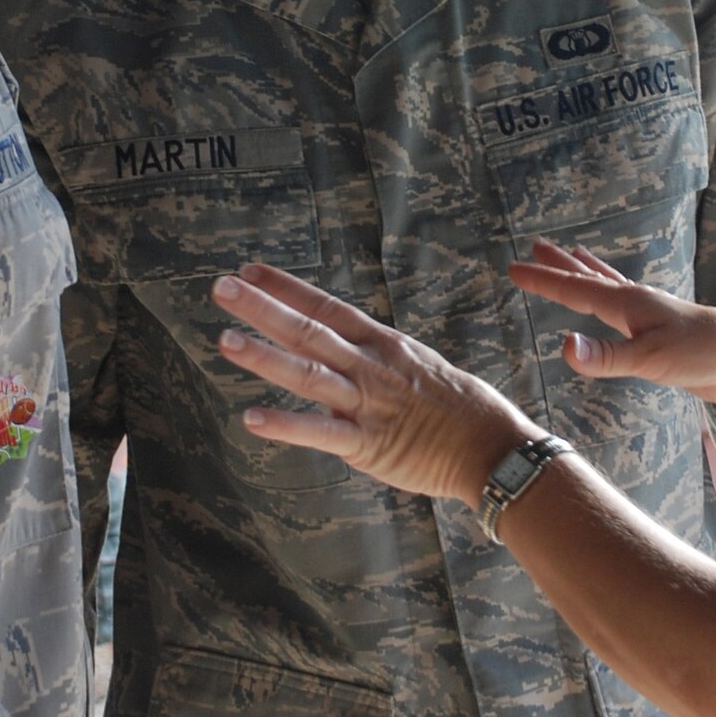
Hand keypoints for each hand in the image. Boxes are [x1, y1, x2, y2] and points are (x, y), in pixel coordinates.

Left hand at [212, 263, 538, 510]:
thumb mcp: (419, 366)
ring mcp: (367, 404)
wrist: (494, 446)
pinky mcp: (368, 445)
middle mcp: (371, 367)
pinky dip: (286, 425)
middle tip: (221, 287)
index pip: (327, 307)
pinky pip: (321, 433)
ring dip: (265, 356)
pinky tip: (251, 418)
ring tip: (226, 340)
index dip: (286, 288)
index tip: (250, 270)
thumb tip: (348, 358)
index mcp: (383, 344)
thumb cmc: (462, 408)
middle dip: (264, 307)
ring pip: (309, 374)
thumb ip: (378, 362)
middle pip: (309, 330)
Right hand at [506, 241, 715, 410]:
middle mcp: (635, 303)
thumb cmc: (702, 355)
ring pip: (607, 287)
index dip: (543, 280)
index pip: (574, 289)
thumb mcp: (648, 360)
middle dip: (559, 266)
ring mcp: (648, 316)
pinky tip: (613, 301)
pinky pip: (621, 307)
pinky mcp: (658, 333)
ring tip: (569, 254)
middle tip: (533, 248)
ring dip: (584, 272)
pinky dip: (608, 294)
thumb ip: (605, 357)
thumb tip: (563, 348)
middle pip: (589, 278)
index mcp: (627, 304)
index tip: (513, 268)